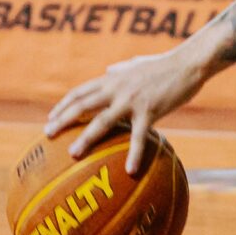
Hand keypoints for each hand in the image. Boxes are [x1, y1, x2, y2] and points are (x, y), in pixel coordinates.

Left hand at [46, 47, 211, 170]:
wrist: (188, 63)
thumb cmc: (164, 65)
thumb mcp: (137, 64)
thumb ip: (120, 69)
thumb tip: (108, 71)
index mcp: (112, 78)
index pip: (80, 92)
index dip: (63, 105)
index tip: (50, 118)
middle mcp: (116, 88)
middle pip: (82, 105)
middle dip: (62, 119)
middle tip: (47, 134)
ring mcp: (131, 100)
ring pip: (102, 121)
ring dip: (85, 138)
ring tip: (72, 154)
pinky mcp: (149, 111)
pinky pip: (138, 136)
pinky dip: (134, 154)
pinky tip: (130, 171)